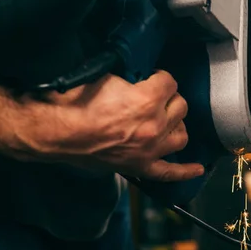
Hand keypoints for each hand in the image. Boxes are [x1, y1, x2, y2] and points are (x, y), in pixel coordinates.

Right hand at [9, 71, 203, 180]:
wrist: (53, 131)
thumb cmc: (74, 102)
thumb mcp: (107, 77)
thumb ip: (133, 79)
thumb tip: (143, 80)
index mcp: (147, 100)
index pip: (169, 81)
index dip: (158, 77)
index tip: (150, 78)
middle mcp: (154, 125)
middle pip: (180, 106)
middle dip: (168, 98)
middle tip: (153, 97)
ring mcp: (150, 149)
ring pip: (181, 134)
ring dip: (175, 124)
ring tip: (165, 119)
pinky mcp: (140, 166)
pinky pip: (169, 172)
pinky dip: (185, 170)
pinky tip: (197, 168)